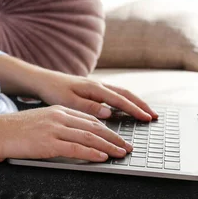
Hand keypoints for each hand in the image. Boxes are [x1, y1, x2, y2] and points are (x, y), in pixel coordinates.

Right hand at [0, 105, 131, 161]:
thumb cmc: (15, 131)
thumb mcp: (42, 123)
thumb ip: (60, 127)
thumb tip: (77, 139)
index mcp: (59, 111)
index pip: (89, 119)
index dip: (107, 129)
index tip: (119, 138)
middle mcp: (59, 117)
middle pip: (94, 127)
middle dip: (114, 138)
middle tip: (128, 147)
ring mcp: (54, 129)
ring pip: (89, 138)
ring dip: (109, 147)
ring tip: (121, 154)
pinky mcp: (48, 143)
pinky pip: (76, 149)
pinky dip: (92, 154)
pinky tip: (103, 158)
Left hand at [35, 71, 157, 120]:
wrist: (43, 80)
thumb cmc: (53, 91)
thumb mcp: (68, 101)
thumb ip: (88, 107)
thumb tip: (108, 113)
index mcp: (94, 88)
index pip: (120, 100)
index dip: (135, 110)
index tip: (147, 118)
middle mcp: (99, 85)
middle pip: (126, 94)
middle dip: (141, 105)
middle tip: (154, 116)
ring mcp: (97, 87)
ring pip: (122, 93)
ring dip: (135, 102)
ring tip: (146, 112)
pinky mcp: (93, 90)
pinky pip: (115, 95)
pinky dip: (126, 101)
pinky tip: (128, 108)